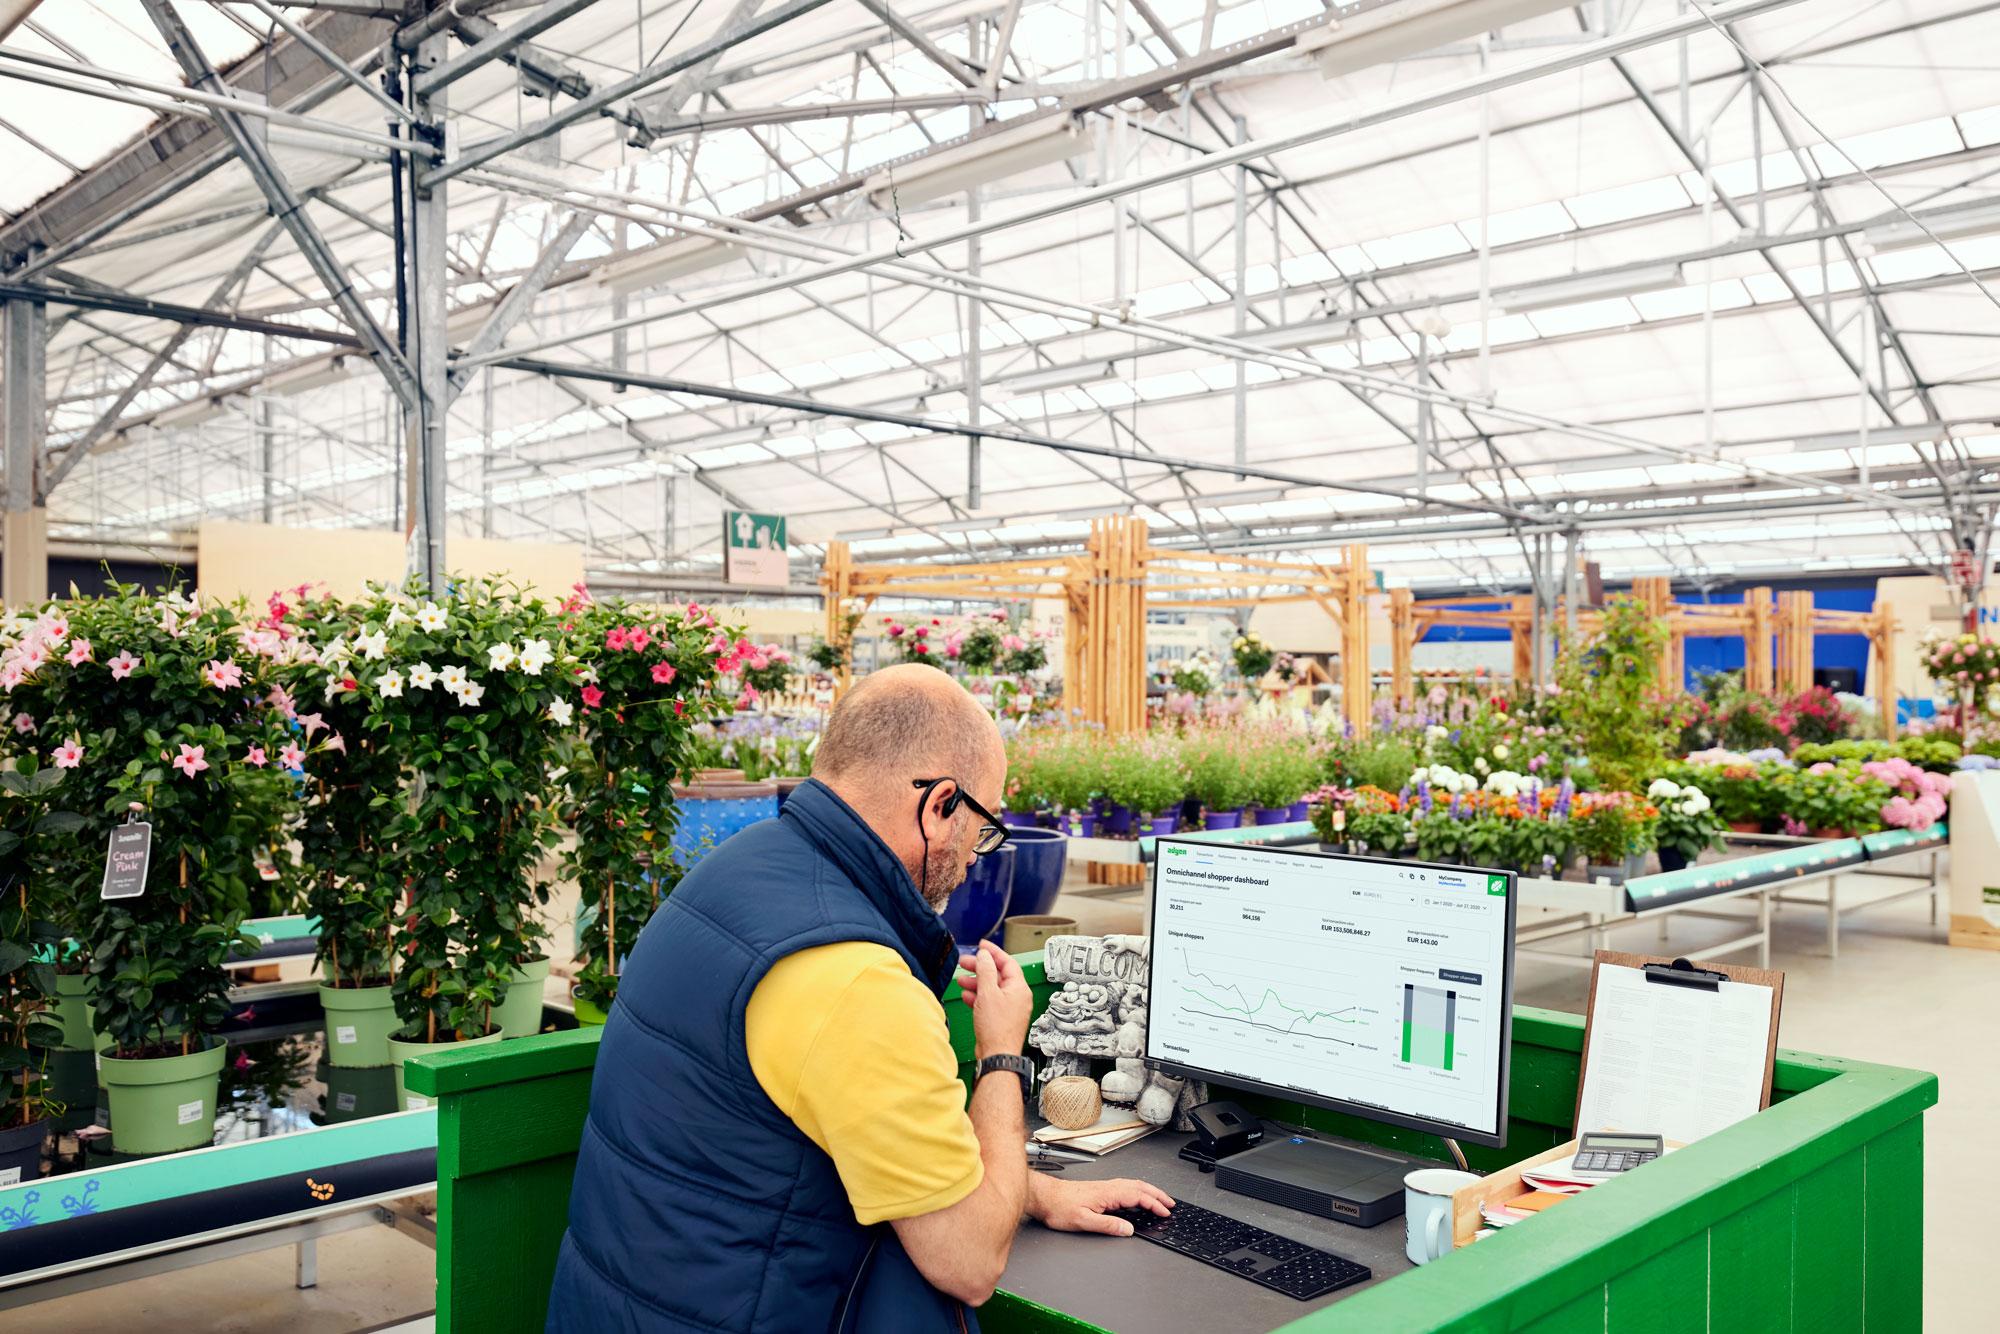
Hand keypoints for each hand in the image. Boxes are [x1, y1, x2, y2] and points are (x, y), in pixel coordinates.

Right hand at [956, 939, 1032, 1061]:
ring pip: (991, 988)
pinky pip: (989, 1002)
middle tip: (964, 962)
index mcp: (1019, 988)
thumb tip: (985, 956)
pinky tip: (966, 996)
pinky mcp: (1000, 1018)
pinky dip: (978, 997)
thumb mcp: (988, 993)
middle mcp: (1017, 996)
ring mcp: (1009, 1008)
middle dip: (980, 968)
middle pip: (997, 975)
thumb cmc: (996, 1027)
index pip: (1007, 962)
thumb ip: (986, 971)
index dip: (993, 952)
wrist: (997, 1055)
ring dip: (976, 983)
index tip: (981, 945)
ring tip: (960, 980)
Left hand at [1030, 1176, 1175, 1236]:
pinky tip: (1138, 1197)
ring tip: (1160, 1199)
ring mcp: (1105, 1187)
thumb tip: (1129, 1230)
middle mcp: (1108, 1187)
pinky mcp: (1101, 1189)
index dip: (1154, 1204)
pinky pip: (1126, 1187)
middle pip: (1140, 1187)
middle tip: (1171, 1203)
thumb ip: (1107, 1225)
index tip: (1165, 1212)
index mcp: (1108, 1193)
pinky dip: (1139, 1191)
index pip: (1138, 1196)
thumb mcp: (1083, 1221)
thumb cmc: (1060, 1207)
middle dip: (1158, 1195)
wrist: (1045, 1197)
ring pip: (1134, 1185)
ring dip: (1149, 1191)